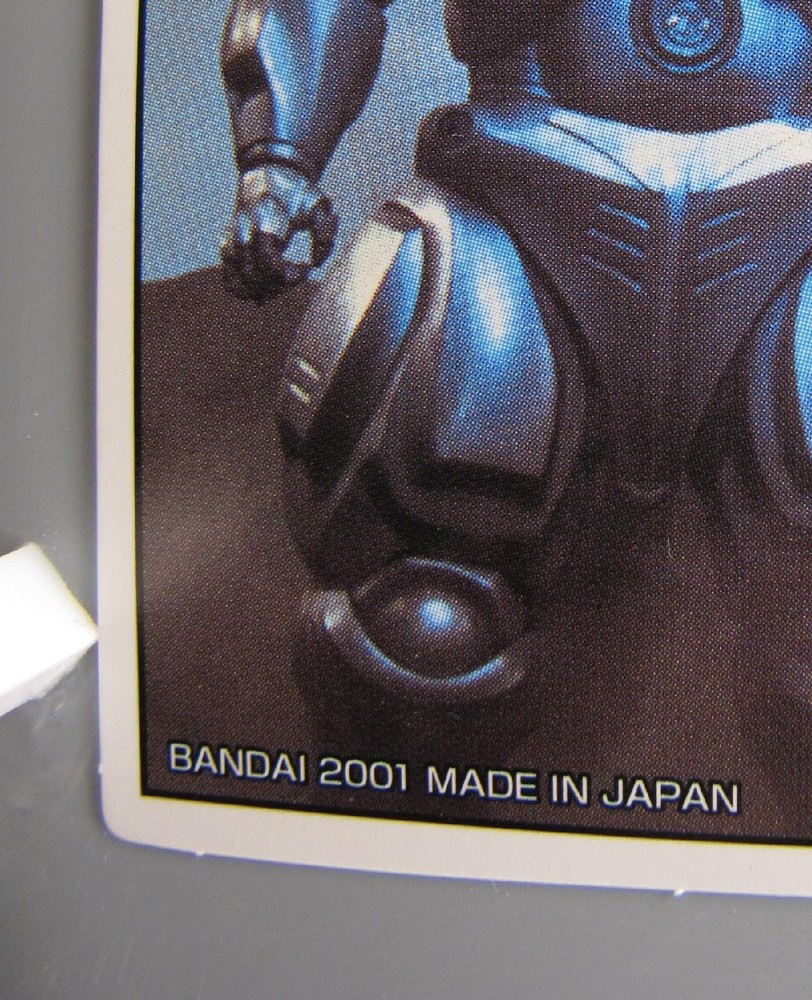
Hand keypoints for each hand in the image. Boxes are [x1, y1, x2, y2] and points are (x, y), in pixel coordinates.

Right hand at [220, 164, 337, 302]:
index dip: (289, 276)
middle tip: (297, 274)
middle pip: (254, 276)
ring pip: (240, 282)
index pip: (268, 263)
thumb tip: (316, 264)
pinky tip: (264, 288)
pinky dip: (245, 291)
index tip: (307, 268)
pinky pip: (229, 280)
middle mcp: (244, 231)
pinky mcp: (228, 246)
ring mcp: (233, 240)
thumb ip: (325, 234)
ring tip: (282, 282)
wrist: (268, 174)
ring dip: (265, 291)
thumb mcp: (320, 206)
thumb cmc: (298, 194)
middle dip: (280, 285)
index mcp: (266, 220)